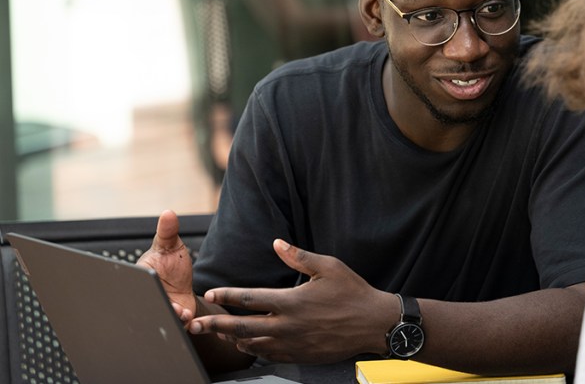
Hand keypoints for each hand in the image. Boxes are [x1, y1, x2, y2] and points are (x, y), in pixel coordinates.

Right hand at [136, 210, 196, 320]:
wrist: (184, 287)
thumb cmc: (171, 264)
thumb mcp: (171, 246)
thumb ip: (168, 232)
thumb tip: (168, 213)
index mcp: (139, 276)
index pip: (136, 282)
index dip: (144, 284)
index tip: (153, 282)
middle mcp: (144, 296)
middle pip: (146, 303)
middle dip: (159, 304)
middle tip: (172, 306)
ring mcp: (156, 309)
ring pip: (159, 316)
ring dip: (171, 315)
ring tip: (182, 312)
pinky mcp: (170, 321)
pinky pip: (172, 325)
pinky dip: (180, 324)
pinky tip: (188, 319)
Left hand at [187, 239, 394, 363]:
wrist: (373, 323)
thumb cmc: (353, 292)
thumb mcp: (328, 267)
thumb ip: (299, 256)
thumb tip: (277, 243)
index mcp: (291, 301)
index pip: (249, 299)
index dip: (226, 296)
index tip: (211, 293)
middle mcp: (288, 325)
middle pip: (241, 327)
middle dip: (215, 325)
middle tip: (196, 325)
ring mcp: (293, 344)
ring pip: (254, 344)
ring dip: (234, 338)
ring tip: (221, 334)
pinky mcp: (301, 355)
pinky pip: (271, 355)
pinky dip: (256, 349)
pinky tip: (250, 344)